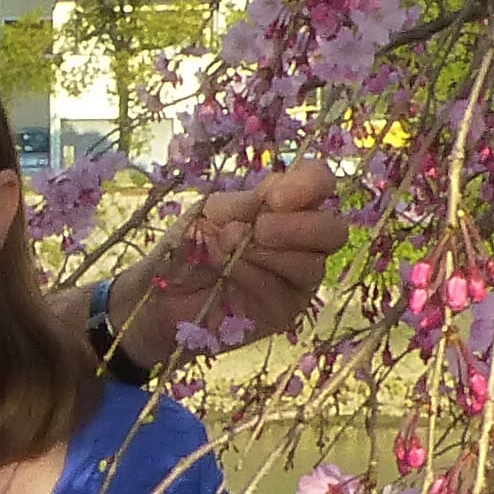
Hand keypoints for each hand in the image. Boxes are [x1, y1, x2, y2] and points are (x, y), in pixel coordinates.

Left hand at [117, 162, 348, 357]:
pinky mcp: (286, 309)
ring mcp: (297, 278)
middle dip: (299, 226)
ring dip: (269, 253)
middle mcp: (300, 240)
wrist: (159, 298)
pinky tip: (230, 273)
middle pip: (334, 230)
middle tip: (260, 228)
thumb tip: (273, 201)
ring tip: (228, 249)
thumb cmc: (185, 249)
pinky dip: (257, 276)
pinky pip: (288, 291)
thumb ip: (245, 204)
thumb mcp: (209, 214)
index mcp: (284, 206)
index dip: (309, 184)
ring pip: (314, 264)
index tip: (275, 197)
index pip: (319, 183)